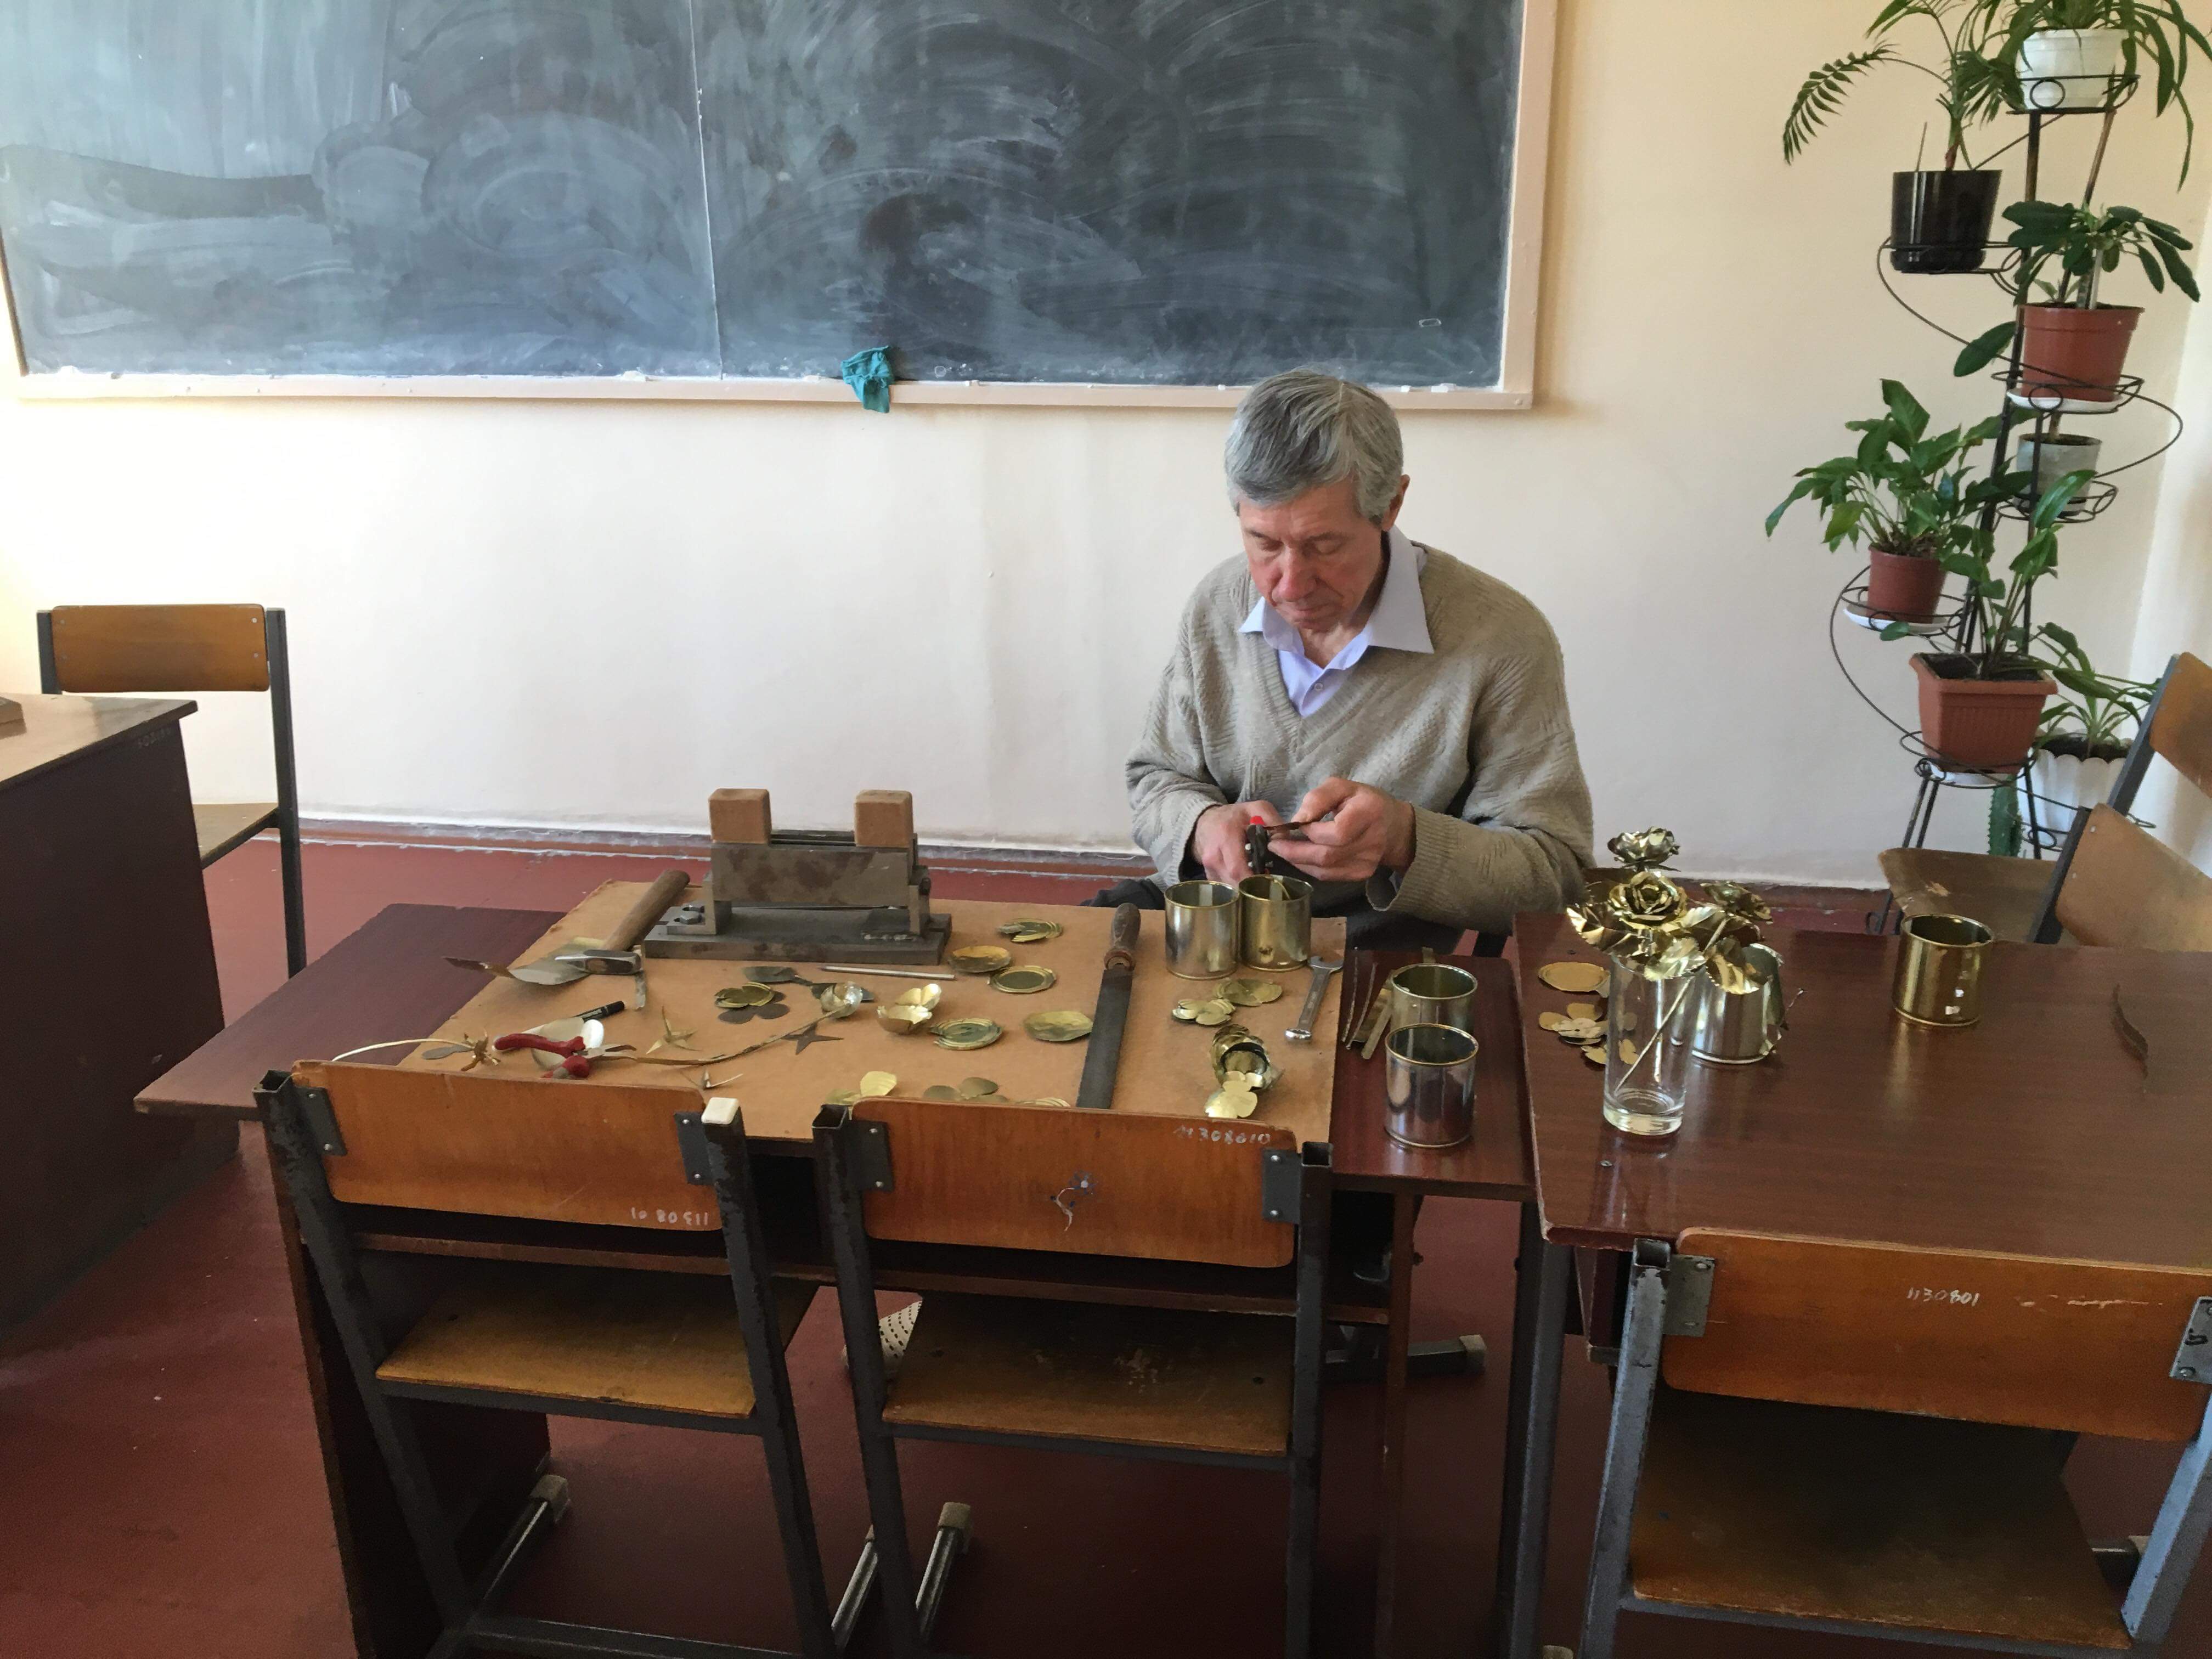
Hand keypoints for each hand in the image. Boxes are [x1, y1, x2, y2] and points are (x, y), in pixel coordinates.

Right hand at [1191, 799, 1282, 883]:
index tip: (1270, 881)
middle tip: (1268, 885)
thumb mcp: (1257, 809)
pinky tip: (1247, 883)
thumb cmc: (1235, 816)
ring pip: (1229, 888)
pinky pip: (1225, 889)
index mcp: (1226, 837)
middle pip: (1234, 882)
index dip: (1254, 880)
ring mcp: (1208, 868)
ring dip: (1245, 889)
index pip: (1237, 868)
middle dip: (1252, 887)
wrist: (1206, 821)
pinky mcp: (1209, 876)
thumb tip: (1285, 843)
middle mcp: (1213, 855)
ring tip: (1259, 884)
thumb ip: (1274, 822)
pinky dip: (1238, 889)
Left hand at [1272, 778, 1414, 884]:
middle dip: (1294, 852)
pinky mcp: (1361, 874)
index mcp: (1368, 813)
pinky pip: (1328, 876)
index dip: (1312, 831)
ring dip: (1298, 861)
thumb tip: (1298, 820)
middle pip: (1327, 855)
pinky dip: (1309, 868)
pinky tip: (1301, 858)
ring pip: (1324, 870)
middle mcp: (1371, 842)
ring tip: (1283, 850)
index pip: (1336, 832)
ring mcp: (1367, 862)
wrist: (1393, 826)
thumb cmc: (1362, 801)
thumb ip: (1318, 798)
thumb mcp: (1341, 786)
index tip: (1297, 824)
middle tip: (1273, 844)